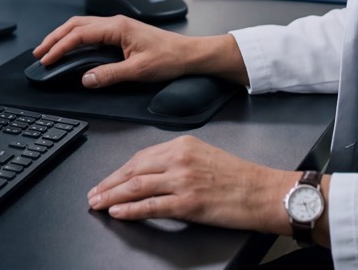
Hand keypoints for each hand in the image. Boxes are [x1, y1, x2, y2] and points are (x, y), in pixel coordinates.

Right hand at [32, 15, 245, 87]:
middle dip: (55, 38)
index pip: (79, 34)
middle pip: (76, 25)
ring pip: (83, 26)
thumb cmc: (170, 58)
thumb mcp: (139, 71)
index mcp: (117, 27)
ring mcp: (118, 27)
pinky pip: (92, 32)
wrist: (190, 54)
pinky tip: (72, 48)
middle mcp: (116, 23)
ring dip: (64, 37)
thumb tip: (86, 79)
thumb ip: (110, 75)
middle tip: (39, 52)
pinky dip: (76, 39)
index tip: (47, 59)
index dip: (60, 47)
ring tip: (50, 49)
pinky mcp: (122, 34)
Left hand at [88, 135, 302, 233]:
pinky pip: (152, 206)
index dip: (118, 171)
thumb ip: (178, 160)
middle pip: (133, 170)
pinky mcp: (189, 203)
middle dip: (108, 183)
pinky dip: (131, 209)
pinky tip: (118, 212)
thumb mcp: (205, 155)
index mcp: (183, 144)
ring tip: (98, 204)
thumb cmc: (240, 177)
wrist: (264, 192)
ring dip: (112, 196)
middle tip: (93, 194)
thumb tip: (151, 173)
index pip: (140, 157)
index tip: (106, 180)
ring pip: (137, 187)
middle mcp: (180, 159)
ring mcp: (183, 181)